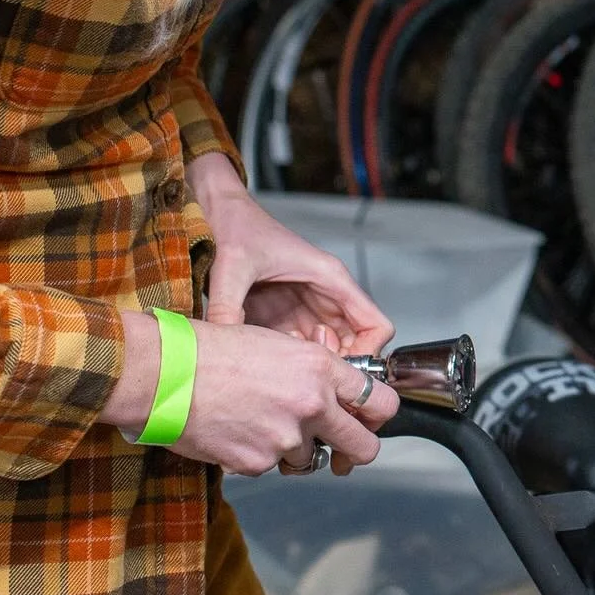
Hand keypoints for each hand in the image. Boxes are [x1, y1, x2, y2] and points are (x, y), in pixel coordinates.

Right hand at [101, 310, 399, 475]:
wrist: (168, 374)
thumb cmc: (215, 350)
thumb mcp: (280, 346)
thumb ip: (313, 374)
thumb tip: (331, 397)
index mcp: (321, 369)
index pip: (379, 401)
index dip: (378, 414)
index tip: (372, 417)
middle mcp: (312, 405)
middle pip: (362, 446)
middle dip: (357, 449)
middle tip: (347, 448)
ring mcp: (286, 439)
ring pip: (309, 458)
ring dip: (294, 448)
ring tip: (261, 422)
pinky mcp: (257, 464)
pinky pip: (271, 467)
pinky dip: (259, 456)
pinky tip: (238, 431)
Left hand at [187, 154, 392, 356]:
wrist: (219, 213)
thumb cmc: (237, 226)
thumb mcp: (231, 268)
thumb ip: (227, 309)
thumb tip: (223, 352)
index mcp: (329, 278)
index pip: (375, 324)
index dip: (369, 353)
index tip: (344, 375)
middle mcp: (325, 294)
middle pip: (356, 343)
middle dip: (340, 368)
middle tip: (311, 382)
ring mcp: (306, 307)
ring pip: (331, 349)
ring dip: (317, 368)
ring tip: (288, 376)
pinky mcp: (285, 316)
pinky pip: (303, 348)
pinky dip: (296, 364)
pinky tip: (271, 367)